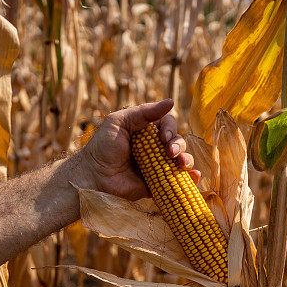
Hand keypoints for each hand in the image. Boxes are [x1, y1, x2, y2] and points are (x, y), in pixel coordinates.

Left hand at [80, 100, 200, 199]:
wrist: (93, 176)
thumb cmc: (102, 147)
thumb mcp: (119, 122)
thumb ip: (143, 112)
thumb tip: (171, 101)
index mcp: (145, 132)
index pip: (167, 125)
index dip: (170, 129)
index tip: (163, 138)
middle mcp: (153, 148)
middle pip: (177, 142)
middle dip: (179, 146)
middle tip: (171, 153)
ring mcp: (156, 166)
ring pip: (180, 161)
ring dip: (187, 160)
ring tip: (182, 164)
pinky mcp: (156, 185)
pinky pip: (177, 182)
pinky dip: (189, 179)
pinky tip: (194, 176)